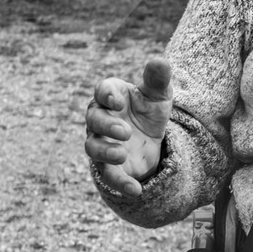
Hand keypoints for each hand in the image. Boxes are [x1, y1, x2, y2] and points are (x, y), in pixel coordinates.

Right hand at [85, 56, 171, 202]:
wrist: (153, 139)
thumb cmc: (149, 110)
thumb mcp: (158, 95)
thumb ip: (158, 79)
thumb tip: (160, 60)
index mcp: (111, 96)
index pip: (101, 91)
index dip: (105, 94)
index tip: (115, 99)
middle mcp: (100, 119)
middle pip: (93, 119)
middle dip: (106, 124)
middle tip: (125, 131)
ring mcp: (102, 143)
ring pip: (92, 146)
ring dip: (105, 151)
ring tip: (122, 153)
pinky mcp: (109, 166)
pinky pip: (109, 175)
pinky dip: (120, 183)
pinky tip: (136, 191)